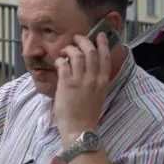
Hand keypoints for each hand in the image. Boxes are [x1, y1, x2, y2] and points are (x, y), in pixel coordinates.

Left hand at [53, 32, 112, 146]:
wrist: (79, 128)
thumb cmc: (87, 113)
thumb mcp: (98, 93)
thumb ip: (96, 79)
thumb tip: (89, 65)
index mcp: (103, 81)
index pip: (105, 57)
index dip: (102, 43)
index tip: (99, 35)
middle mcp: (94, 79)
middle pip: (91, 52)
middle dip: (83, 41)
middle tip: (77, 38)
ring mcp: (80, 81)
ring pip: (77, 56)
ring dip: (70, 49)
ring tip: (65, 50)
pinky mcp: (67, 85)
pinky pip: (63, 65)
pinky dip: (60, 60)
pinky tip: (58, 62)